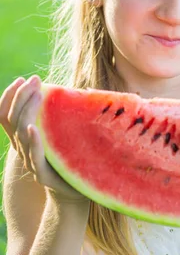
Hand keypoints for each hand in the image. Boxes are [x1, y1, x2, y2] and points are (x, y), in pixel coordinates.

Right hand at [0, 75, 86, 202]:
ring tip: (38, 94)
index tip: (22, 79)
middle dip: (20, 96)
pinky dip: (32, 140)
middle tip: (34, 80)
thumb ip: (64, 115)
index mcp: (25, 138)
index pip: (6, 115)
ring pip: (20, 134)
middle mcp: (23, 149)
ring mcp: (31, 161)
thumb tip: (79, 90)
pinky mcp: (42, 174)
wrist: (77, 192)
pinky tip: (33, 127)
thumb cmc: (72, 158)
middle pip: (11, 119)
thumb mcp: (66, 133)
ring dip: (28, 111)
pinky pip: (33, 155)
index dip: (10, 96)